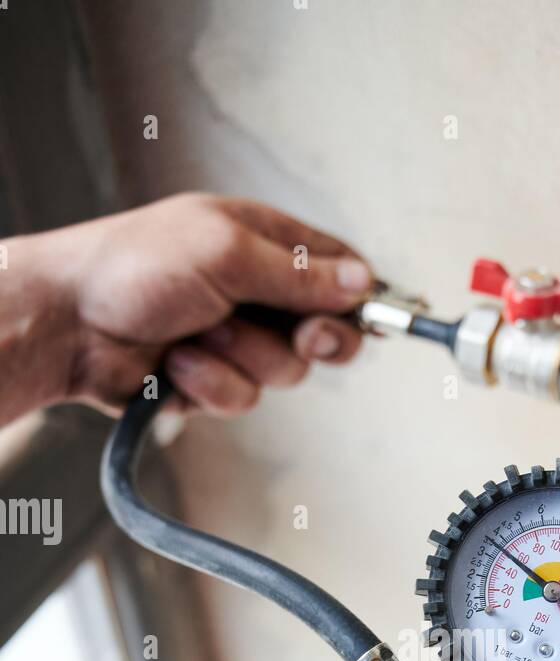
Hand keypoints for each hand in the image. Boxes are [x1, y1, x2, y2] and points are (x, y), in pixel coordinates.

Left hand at [0, 193, 371, 422]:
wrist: (69, 324)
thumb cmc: (131, 267)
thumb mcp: (225, 252)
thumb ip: (298, 272)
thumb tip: (361, 282)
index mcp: (262, 243)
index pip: (337, 269)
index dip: (360, 297)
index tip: (370, 317)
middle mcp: (254, 292)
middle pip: (325, 332)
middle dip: (312, 339)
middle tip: (301, 337)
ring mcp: (234, 340)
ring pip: (284, 373)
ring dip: (240, 357)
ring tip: (196, 333)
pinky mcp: (212, 382)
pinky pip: (242, 398)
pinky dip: (208, 384)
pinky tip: (175, 363)